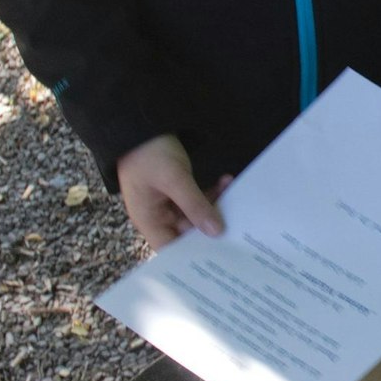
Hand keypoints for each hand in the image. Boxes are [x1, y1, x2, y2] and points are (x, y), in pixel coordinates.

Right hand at [116, 133, 226, 250]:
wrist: (141, 124)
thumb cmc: (150, 154)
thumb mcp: (175, 179)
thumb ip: (195, 205)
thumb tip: (216, 232)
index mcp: (149, 221)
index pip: (171, 250)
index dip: (193, 256)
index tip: (220, 255)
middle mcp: (157, 216)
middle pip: (187, 232)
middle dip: (211, 226)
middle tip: (239, 224)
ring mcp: (167, 203)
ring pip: (195, 214)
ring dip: (214, 203)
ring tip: (232, 190)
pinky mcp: (176, 190)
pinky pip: (196, 198)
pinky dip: (210, 191)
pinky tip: (226, 180)